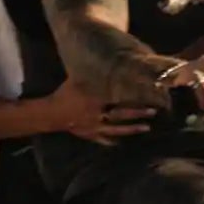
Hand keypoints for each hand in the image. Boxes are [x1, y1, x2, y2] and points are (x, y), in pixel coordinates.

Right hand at [32, 84, 148, 142]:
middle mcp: (97, 114)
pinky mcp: (89, 135)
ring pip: (116, 129)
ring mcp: (94, 127)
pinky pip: (104, 139)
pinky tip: (124, 142)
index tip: (147, 96)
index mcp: (95, 99)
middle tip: (153, 112)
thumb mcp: (77, 80)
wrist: (51, 114)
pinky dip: (113, 141)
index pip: (118, 98)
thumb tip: (105, 61)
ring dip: (132, 129)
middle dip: (137, 113)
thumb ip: (91, 74)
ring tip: (146, 128)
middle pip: (121, 115)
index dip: (133, 98)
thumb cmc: (65, 93)